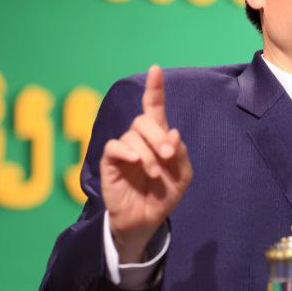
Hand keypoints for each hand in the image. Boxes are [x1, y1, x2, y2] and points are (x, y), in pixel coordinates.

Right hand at [101, 65, 192, 262]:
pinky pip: (114, 147)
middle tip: (167, 156)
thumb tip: (173, 132)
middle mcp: (139, 140)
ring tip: (154, 174)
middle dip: (158, 136)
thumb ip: (180, 154)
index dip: (154, 88)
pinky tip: (135, 162)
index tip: (155, 69)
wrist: (146, 221)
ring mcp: (123, 150)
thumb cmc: (164, 195)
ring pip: (132, 136)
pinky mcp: (110, 163)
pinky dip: (126, 151)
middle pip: (143, 120)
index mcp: (157, 138)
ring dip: (147, 154)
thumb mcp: (182, 176)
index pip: (154, 107)